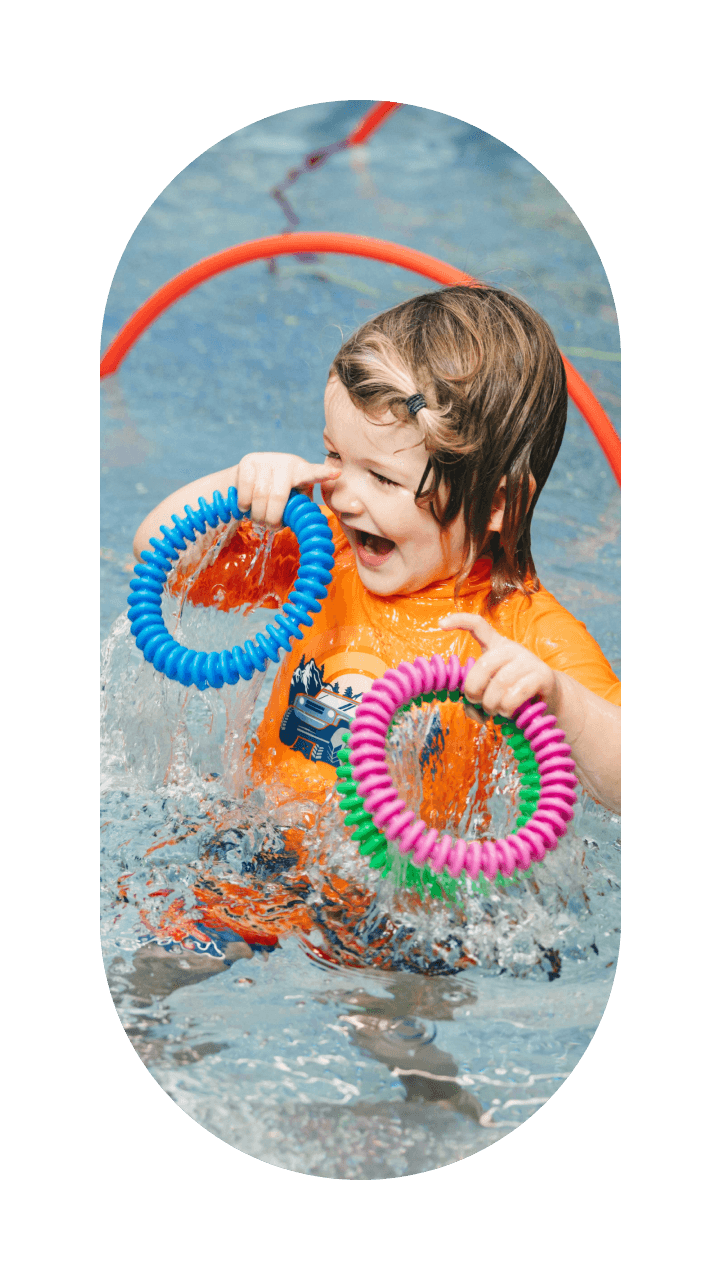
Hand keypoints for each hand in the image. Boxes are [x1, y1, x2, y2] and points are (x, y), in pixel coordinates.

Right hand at [234, 453, 340, 528]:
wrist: (248, 478)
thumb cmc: (276, 493)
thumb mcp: (292, 499)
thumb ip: (299, 509)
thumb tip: (306, 527)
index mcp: (302, 471)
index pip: (314, 473)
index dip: (324, 474)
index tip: (337, 473)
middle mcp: (286, 461)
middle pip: (278, 496)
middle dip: (272, 518)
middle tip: (270, 527)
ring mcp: (266, 459)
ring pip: (260, 496)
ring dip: (258, 516)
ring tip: (258, 520)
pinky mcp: (248, 461)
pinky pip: (245, 491)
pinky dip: (244, 506)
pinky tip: (246, 508)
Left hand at [439, 613, 559, 721]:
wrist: (548, 701)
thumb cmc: (513, 696)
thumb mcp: (490, 694)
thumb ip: (475, 700)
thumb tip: (473, 710)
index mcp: (496, 647)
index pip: (478, 625)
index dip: (459, 621)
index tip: (440, 625)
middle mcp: (512, 649)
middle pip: (483, 665)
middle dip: (474, 690)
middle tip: (478, 703)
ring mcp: (528, 660)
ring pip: (500, 682)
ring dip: (492, 704)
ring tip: (495, 711)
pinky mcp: (542, 675)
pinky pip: (517, 693)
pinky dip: (507, 708)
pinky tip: (508, 713)